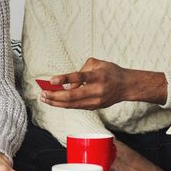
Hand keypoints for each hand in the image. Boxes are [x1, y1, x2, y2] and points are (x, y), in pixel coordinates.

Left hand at [40, 58, 166, 108]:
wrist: (127, 86)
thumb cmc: (110, 71)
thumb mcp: (97, 64)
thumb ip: (81, 71)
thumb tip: (67, 85)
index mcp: (99, 76)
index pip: (79, 77)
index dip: (64, 78)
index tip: (51, 80)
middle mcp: (98, 90)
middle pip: (73, 96)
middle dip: (55, 96)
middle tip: (43, 94)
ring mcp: (96, 101)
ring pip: (73, 105)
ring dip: (57, 103)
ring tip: (44, 99)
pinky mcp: (95, 107)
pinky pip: (77, 107)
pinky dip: (65, 104)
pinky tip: (55, 101)